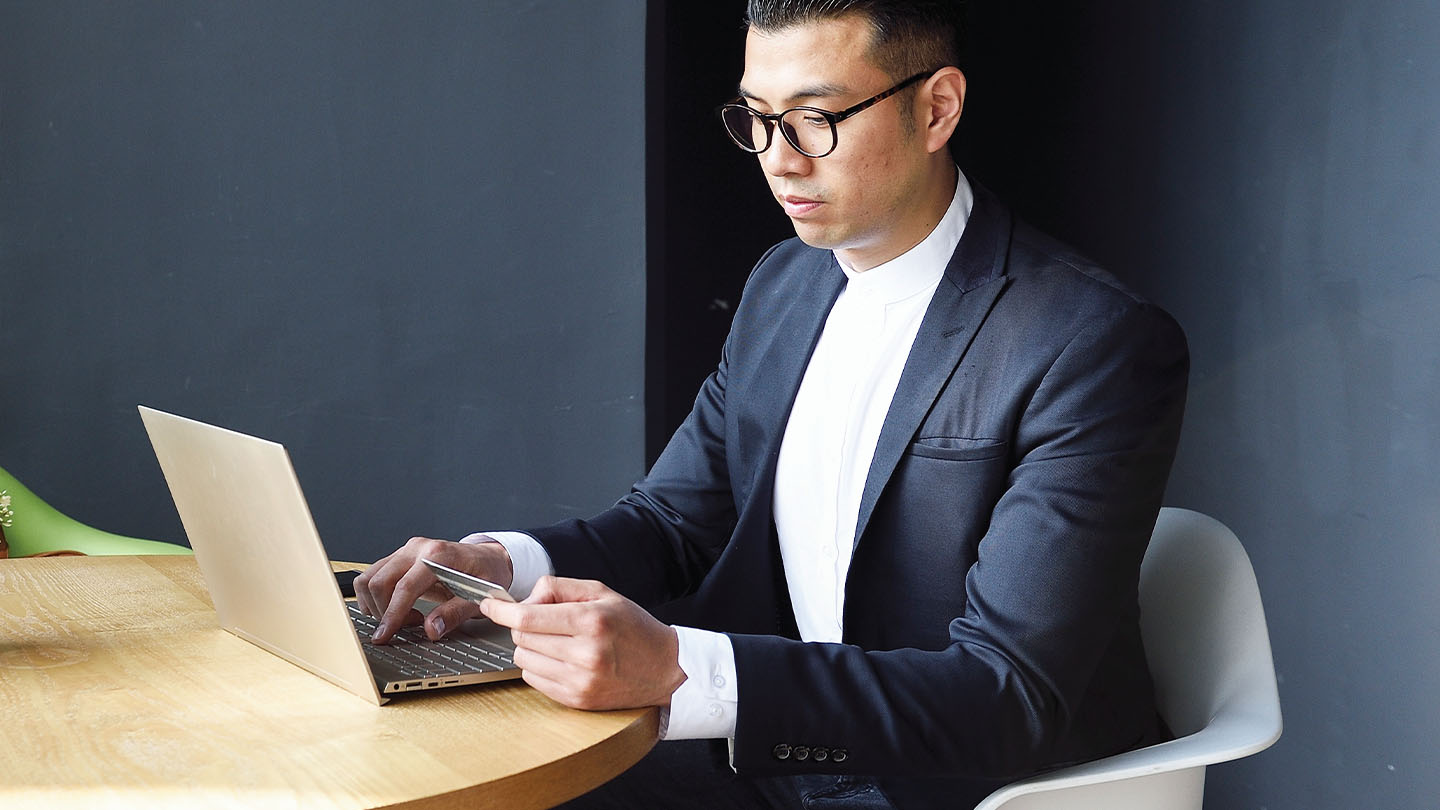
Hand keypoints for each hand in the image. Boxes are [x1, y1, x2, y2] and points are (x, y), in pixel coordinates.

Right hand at [354, 536, 513, 644]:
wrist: (487, 559)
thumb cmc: (485, 574)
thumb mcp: (479, 597)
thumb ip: (455, 613)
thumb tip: (431, 629)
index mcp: (438, 555)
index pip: (405, 587)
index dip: (392, 614)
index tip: (384, 635)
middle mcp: (418, 548)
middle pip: (380, 581)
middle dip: (384, 612)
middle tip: (406, 627)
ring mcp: (406, 550)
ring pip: (370, 578)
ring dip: (377, 604)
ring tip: (403, 617)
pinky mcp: (399, 557)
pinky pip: (373, 576)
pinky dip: (375, 597)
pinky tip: (396, 608)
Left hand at [479, 576, 685, 710]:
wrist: (666, 668)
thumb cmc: (633, 627)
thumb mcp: (602, 593)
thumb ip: (559, 588)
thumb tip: (524, 599)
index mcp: (591, 621)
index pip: (528, 617)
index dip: (502, 610)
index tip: (490, 604)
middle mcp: (585, 653)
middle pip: (522, 637)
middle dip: (524, 625)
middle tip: (545, 621)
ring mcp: (580, 681)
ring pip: (524, 660)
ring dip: (531, 647)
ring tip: (558, 641)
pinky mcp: (577, 700)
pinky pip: (534, 681)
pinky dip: (539, 667)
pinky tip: (562, 660)